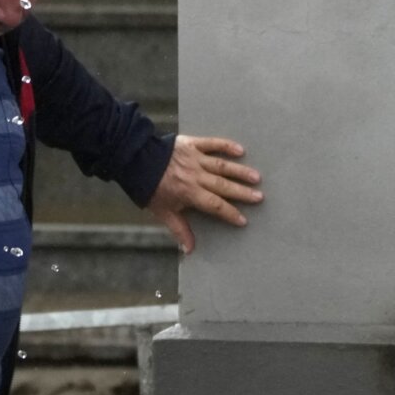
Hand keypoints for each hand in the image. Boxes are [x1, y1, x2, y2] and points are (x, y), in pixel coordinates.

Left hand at [146, 135, 261, 252]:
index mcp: (189, 193)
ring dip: (240, 171)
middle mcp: (195, 176)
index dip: (229, 213)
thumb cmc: (149, 189)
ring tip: (256, 177)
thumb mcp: (163, 212)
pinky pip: (212, 144)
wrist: (135, 161)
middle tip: (259, 197)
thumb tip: (189, 250)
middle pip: (223, 186)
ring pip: (222, 166)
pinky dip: (226, 145)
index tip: (243, 220)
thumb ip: (179, 229)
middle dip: (242, 193)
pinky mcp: (191, 144)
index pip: (214, 205)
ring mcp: (195, 159)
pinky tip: (240, 150)